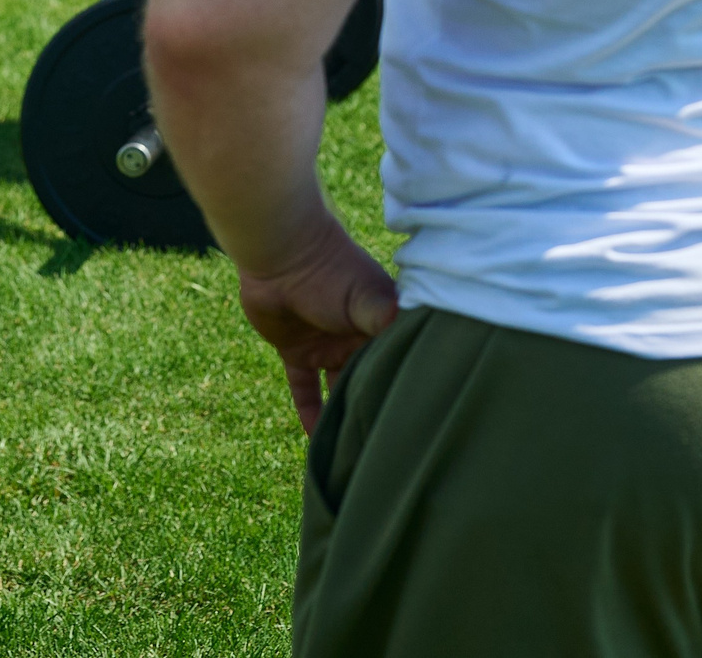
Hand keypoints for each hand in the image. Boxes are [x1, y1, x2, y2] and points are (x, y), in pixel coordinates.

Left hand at [234, 213, 399, 433]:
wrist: (280, 253)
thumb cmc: (331, 271)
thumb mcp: (366, 297)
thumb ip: (388, 319)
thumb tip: (421, 340)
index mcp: (380, 323)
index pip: (397, 363)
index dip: (404, 389)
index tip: (415, 421)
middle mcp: (357, 337)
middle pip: (368, 379)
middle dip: (374, 406)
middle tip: (386, 446)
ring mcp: (326, 344)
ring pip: (338, 387)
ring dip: (342, 413)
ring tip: (353, 450)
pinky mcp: (296, 350)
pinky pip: (304, 386)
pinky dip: (309, 410)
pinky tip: (314, 438)